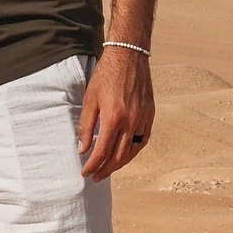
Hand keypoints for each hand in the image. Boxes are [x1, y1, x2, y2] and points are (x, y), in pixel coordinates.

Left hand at [75, 47, 153, 180]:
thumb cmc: (105, 76)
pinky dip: (133, 151)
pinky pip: (143, 140)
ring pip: (132, 151)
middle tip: (95, 176)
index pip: (102, 151)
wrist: (129, 56)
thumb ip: (86, 126)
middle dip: (105, 169)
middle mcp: (131, 121)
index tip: (85, 173)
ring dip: (120, 164)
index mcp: (114, 118)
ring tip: (108, 169)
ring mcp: (143, 118)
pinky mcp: (150, 114)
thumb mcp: (90, 99)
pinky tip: (125, 154)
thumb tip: (83, 149)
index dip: (92, 165)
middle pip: (119, 156)